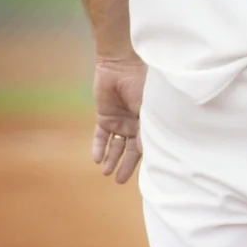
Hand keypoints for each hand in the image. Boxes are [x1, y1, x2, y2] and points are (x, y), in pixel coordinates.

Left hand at [91, 55, 146, 183]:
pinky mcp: (104, 117)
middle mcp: (135, 124)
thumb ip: (148, 129)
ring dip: (111, 159)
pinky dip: (98, 147)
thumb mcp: (149, 108)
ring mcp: (119, 120)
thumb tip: (148, 152)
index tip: (145, 175)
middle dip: (125, 165)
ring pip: (115, 145)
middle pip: (130, 149)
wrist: (121, 65)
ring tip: (106, 173)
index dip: (145, 160)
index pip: (147, 145)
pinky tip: (97, 159)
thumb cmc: (141, 84)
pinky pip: (100, 135)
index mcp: (149, 122)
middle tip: (120, 181)